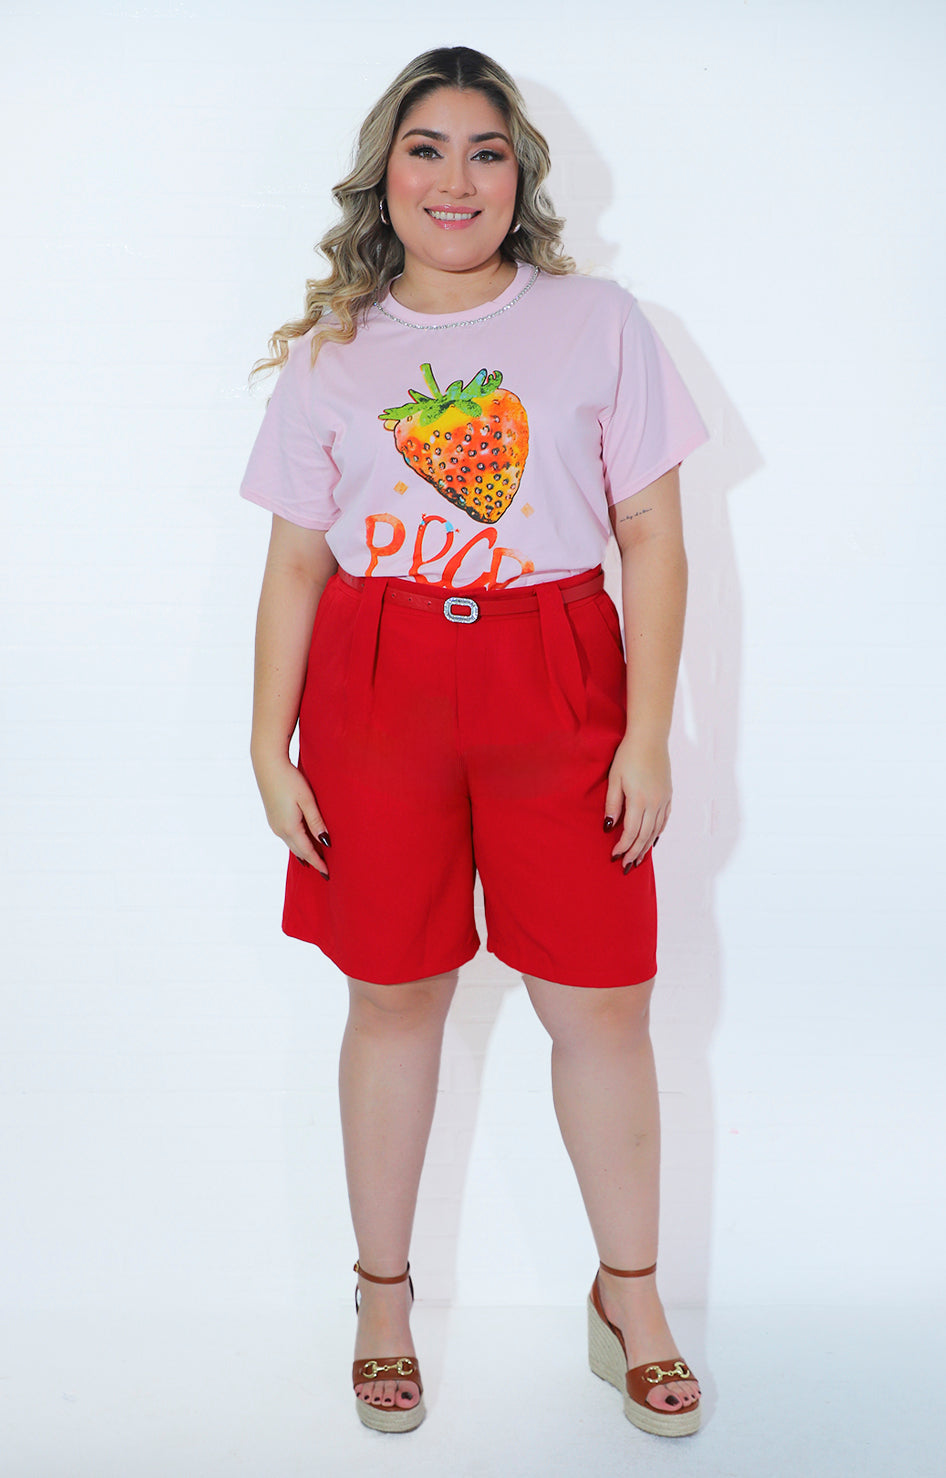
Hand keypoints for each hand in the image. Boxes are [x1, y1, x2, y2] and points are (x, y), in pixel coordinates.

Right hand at [253, 753, 329, 876]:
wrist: (267, 764)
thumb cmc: (290, 779)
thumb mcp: (307, 800)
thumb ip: (316, 822)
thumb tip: (326, 842)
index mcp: (290, 827)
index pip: (307, 852)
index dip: (318, 863)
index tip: (328, 874)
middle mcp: (280, 830)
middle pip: (299, 851)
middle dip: (311, 861)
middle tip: (324, 870)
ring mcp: (274, 824)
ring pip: (292, 844)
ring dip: (304, 852)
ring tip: (316, 859)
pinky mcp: (273, 818)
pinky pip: (287, 837)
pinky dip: (297, 843)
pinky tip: (303, 843)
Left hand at [604, 734, 671, 871]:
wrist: (650, 737)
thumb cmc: (627, 756)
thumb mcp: (614, 779)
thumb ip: (612, 804)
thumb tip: (609, 827)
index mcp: (639, 800)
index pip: (631, 832)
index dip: (622, 846)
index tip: (614, 856)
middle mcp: (654, 803)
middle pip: (645, 836)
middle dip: (634, 852)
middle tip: (626, 866)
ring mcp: (663, 799)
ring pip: (656, 830)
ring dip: (646, 847)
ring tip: (639, 859)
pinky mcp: (668, 794)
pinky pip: (664, 819)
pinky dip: (657, 832)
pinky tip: (652, 840)